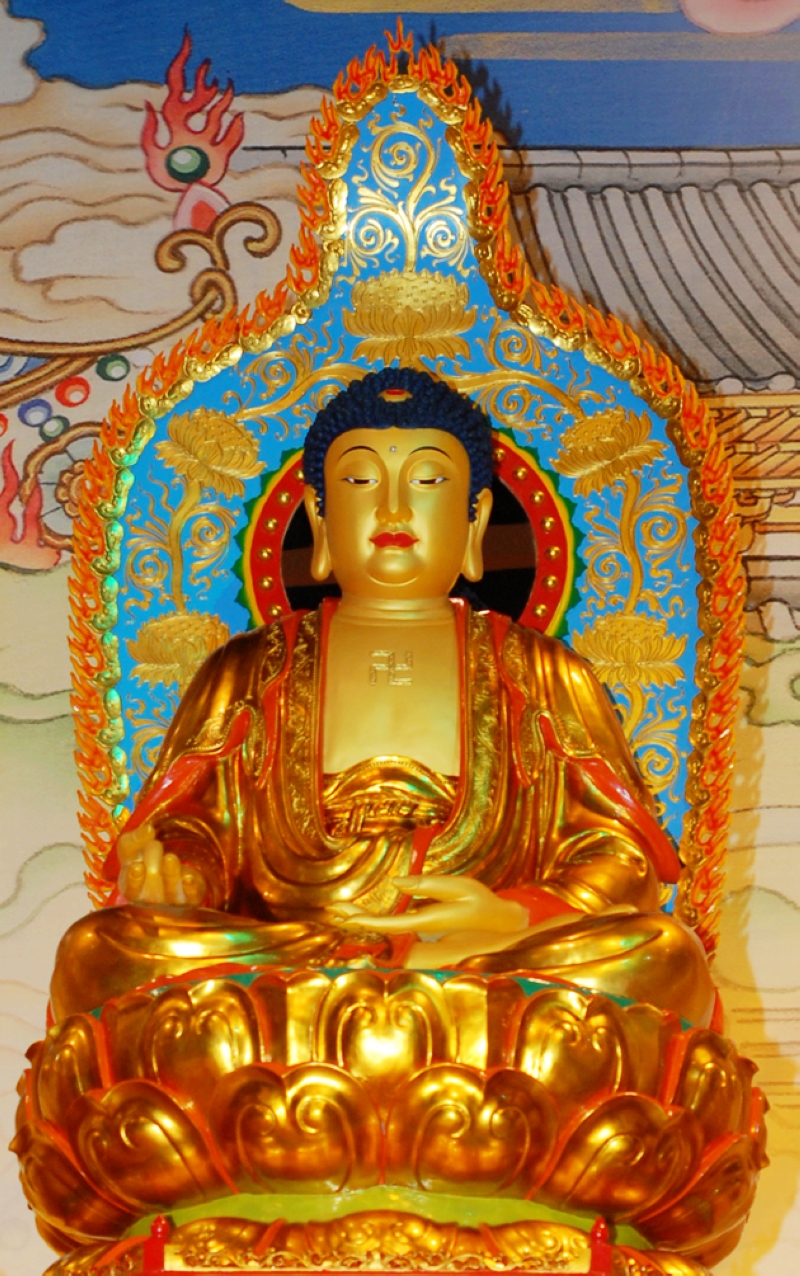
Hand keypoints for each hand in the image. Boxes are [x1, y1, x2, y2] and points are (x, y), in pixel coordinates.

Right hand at [117, 823, 204, 905]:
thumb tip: (148, 830)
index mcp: (132, 889)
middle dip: (152, 864)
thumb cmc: (146, 860)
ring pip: (171, 891)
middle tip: (156, 845)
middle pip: (150, 889)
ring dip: (170, 874)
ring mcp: (172, 901)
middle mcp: (151, 900)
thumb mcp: (133, 850)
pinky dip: (190, 886)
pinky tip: (189, 877)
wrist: (173, 869)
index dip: (133, 880)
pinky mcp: (191, 898)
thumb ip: (133, 841)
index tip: (137, 866)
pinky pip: (191, 896)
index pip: (130, 889)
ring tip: (170, 857)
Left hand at [333, 874, 528, 936]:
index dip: (366, 921)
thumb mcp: (460, 886)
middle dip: (356, 923)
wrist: (501, 924)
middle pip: (382, 933)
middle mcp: (422, 935)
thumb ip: (429, 884)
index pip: (390, 925)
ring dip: (363, 924)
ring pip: (385, 935)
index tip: (346, 914)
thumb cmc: (482, 902)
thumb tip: (397, 882)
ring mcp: (422, 937)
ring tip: (340, 912)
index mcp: (430, 923)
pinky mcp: (423, 934)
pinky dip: (376, 924)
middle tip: (332, 910)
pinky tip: (363, 918)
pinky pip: (393, 933)